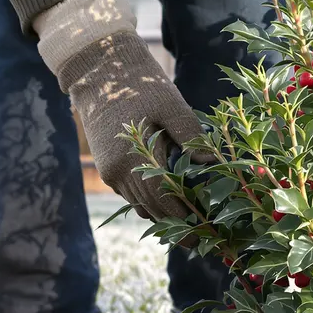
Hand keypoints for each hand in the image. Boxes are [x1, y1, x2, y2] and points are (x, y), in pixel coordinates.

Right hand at [60, 31, 203, 220]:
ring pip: (140, 205)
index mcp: (133, 158)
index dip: (184, 218)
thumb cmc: (141, 86)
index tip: (205, 233)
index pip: (163, 199)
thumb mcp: (172, 106)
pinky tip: (171, 205)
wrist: (99, 73)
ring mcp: (110, 172)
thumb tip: (212, 164)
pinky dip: (151, 203)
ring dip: (164, 217)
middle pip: (151, 209)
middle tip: (201, 240)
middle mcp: (118, 172)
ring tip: (190, 226)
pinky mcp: (108, 168)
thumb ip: (191, 136)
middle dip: (176, 226)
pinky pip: (132, 195)